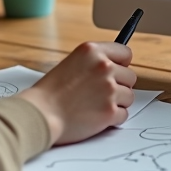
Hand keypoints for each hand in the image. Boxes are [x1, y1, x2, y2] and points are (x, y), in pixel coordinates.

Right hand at [18, 41, 135, 144]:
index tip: (116, 72)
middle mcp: (104, 67)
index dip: (121, 65)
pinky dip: (112, 119)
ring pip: (129, 97)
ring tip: (95, 106)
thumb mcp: (72, 63)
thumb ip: (95, 62)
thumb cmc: (50, 92)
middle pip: (130, 76)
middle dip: (119, 86)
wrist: (40, 114)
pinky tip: (96, 117)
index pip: (125, 53)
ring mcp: (109, 89)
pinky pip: (123, 115)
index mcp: (92, 51)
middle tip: (100, 94)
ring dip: (116, 103)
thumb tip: (118, 67)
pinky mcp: (110, 111)